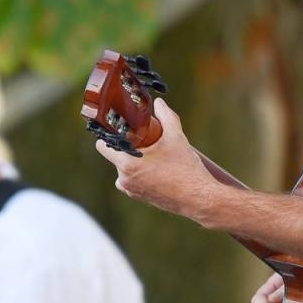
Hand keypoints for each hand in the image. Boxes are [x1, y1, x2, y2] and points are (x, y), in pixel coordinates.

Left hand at [94, 99, 217, 220]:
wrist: (199, 198)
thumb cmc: (186, 169)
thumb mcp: (176, 137)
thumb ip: (166, 116)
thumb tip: (159, 103)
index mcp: (128, 163)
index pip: (102, 146)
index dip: (109, 135)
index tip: (120, 129)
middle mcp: (125, 179)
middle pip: (115, 156)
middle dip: (126, 147)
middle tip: (142, 139)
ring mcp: (132, 191)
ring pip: (124, 169)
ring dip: (133, 161)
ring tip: (152, 154)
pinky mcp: (140, 198)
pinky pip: (133, 181)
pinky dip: (140, 174)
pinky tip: (156, 168)